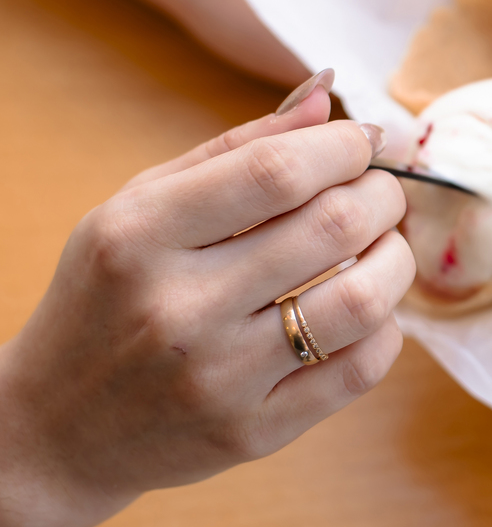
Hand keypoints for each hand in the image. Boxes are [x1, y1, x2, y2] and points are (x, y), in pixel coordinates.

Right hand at [0, 71, 413, 526]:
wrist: (59, 427)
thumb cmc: (110, 296)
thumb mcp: (141, 207)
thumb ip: (235, 149)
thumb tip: (325, 96)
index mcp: (141, 236)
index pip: (276, 171)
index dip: (344, 146)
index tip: (364, 141)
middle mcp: (179, 307)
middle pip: (334, 227)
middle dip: (383, 195)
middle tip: (380, 192)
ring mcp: (220, 377)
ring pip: (364, 301)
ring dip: (397, 259)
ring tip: (384, 245)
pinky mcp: (255, 430)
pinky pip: (362, 369)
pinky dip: (386, 327)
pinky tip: (365, 309)